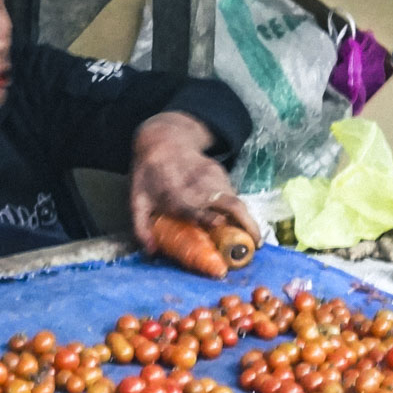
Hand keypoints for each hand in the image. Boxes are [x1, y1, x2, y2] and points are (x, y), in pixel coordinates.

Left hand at [129, 113, 258, 250]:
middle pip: (229, 202)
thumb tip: (151, 252)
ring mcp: (212, 178)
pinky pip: (234, 195)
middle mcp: (198, 186)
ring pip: (237, 200)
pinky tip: (243, 225)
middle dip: (246, 224)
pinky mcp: (220, 173)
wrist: (163, 140)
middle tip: (256, 245)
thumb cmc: (148, 175)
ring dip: (248, 220)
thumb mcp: (137, 199)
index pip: (193, 206)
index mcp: (175, 194)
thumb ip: (140, 227)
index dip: (207, 216)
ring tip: (255, 240)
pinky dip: (241, 211)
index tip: (219, 224)